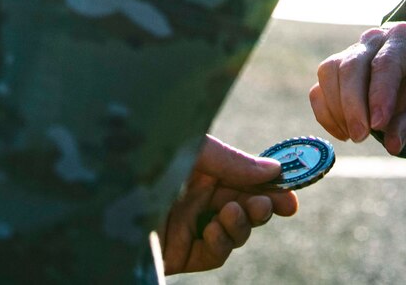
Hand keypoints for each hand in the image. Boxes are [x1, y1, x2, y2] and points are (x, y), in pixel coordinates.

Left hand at [159, 135, 298, 274]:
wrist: (112, 191)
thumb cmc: (151, 161)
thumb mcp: (195, 151)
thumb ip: (233, 162)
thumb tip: (275, 169)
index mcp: (201, 169)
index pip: (244, 180)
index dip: (271, 188)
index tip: (292, 195)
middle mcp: (197, 198)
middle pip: (245, 207)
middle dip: (265, 207)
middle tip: (280, 205)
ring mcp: (189, 227)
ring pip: (234, 232)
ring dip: (243, 224)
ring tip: (232, 212)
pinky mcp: (179, 253)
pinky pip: (214, 254)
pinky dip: (221, 244)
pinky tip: (212, 230)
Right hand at [309, 22, 405, 155]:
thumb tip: (392, 145)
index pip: (386, 63)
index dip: (379, 95)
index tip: (378, 125)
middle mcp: (375, 39)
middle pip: (351, 65)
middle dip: (353, 105)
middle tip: (362, 137)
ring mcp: (352, 52)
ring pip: (329, 72)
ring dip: (337, 109)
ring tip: (357, 136)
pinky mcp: (336, 71)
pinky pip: (319, 89)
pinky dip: (326, 114)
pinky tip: (345, 133)